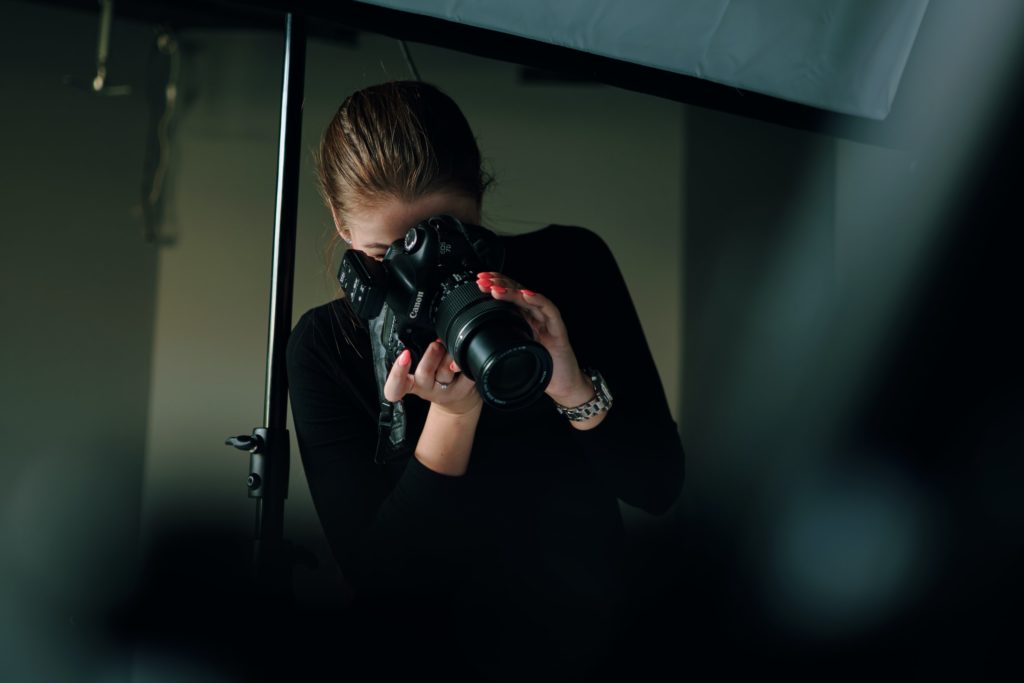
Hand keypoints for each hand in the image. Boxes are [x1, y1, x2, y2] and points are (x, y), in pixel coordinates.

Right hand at [383, 339, 481, 415]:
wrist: (458, 398)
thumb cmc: (437, 377)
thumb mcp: (423, 368)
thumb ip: (420, 354)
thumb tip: (430, 336)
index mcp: (411, 384)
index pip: (395, 387)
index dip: (397, 373)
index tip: (404, 355)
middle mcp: (426, 390)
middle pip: (424, 373)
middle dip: (431, 354)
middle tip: (436, 344)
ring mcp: (444, 392)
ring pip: (446, 369)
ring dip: (449, 353)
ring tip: (450, 348)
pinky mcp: (462, 391)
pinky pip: (465, 371)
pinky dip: (465, 360)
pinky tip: (464, 358)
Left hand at [476, 271, 592, 405]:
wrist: (563, 384)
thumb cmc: (538, 369)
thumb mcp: (508, 359)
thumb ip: (486, 355)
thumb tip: (457, 363)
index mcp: (522, 319)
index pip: (508, 295)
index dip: (494, 285)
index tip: (479, 281)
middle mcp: (534, 316)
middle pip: (516, 292)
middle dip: (499, 283)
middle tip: (483, 280)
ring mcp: (546, 320)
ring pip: (530, 298)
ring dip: (513, 290)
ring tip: (496, 288)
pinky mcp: (558, 328)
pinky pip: (549, 310)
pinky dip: (538, 301)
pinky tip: (525, 295)